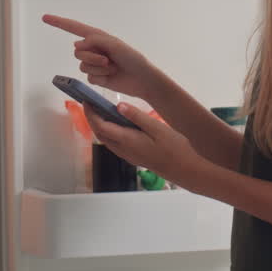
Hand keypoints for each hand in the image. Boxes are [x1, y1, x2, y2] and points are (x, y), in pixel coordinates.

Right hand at [43, 14, 167, 100]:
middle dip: (91, 57)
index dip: (59, 23)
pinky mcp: (96, 77)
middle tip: (107, 60)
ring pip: (82, 65)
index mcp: (98, 37)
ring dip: (97, 68)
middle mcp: (94, 49)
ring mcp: (94, 64)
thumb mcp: (114, 44)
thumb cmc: (132, 58)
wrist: (142, 78)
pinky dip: (100, 77)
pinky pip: (88, 77)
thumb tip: (77, 45)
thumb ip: (94, 41)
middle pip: (77, 52)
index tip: (44, 17)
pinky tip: (111, 76)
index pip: (74, 28)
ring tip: (112, 67)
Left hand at [85, 101, 205, 188]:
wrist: (184, 170)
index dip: (91, 113)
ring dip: (100, 125)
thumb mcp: (157, 128)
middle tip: (92, 103)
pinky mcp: (133, 157)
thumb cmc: (174, 148)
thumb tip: (118, 106)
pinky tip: (117, 123)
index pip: (101, 126)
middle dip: (92, 118)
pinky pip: (115, 143)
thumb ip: (136, 117)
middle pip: (100, 134)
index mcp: (128, 141)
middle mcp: (124, 150)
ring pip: (106, 140)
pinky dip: (110, 132)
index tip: (87, 101)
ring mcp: (128, 155)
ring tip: (102, 110)